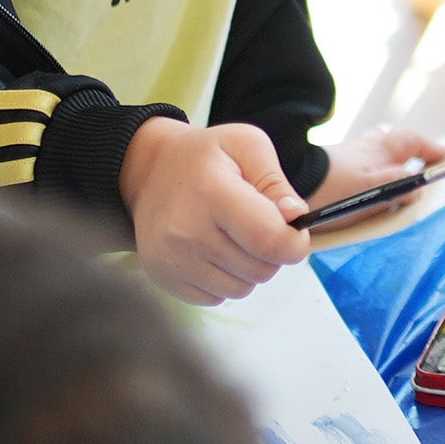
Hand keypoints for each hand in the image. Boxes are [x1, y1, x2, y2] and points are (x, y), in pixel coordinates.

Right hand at [124, 118, 313, 304]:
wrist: (149, 171)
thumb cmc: (204, 157)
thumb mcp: (246, 145)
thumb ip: (276, 182)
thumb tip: (295, 217)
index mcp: (212, 193)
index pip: (270, 241)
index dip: (295, 243)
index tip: (294, 232)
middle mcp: (186, 231)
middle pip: (260, 270)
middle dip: (272, 253)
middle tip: (257, 228)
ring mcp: (171, 258)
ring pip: (241, 289)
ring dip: (248, 269)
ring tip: (233, 238)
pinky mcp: (163, 277)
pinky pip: (216, 298)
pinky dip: (223, 280)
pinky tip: (213, 252)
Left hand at [304, 124, 444, 210]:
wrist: (292, 180)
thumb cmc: (333, 189)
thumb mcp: (373, 191)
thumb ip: (399, 185)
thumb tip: (418, 186)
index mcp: (380, 153)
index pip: (412, 142)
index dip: (430, 148)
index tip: (444, 155)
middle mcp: (365, 148)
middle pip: (392, 140)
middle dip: (409, 146)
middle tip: (421, 156)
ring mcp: (346, 154)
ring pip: (373, 146)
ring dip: (387, 152)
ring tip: (393, 165)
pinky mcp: (330, 164)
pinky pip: (356, 158)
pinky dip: (366, 163)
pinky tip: (361, 177)